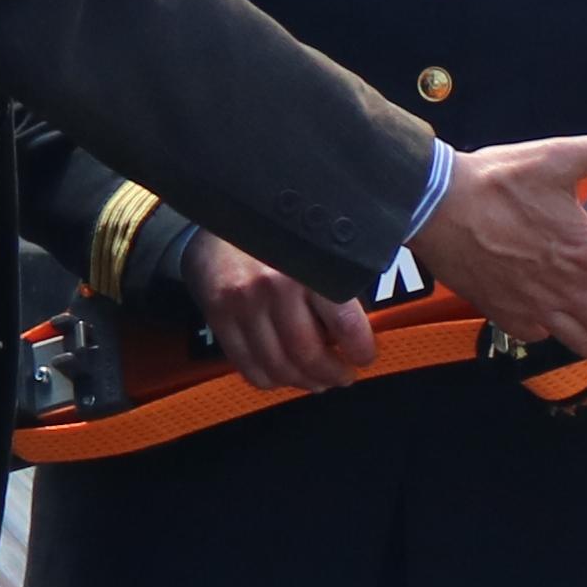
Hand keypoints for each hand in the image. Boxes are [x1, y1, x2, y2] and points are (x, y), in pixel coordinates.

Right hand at [186, 230, 379, 396]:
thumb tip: (369, 322)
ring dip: (303, 382)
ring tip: (317, 380)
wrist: (221, 204)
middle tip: (342, 376)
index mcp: (310, 264)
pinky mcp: (218, 314)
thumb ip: (341, 277)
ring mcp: (242, 302)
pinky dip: (269, 380)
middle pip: (308, 354)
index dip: (360, 352)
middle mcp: (274, 285)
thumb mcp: (319, 240)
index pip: (346, 326)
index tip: (364, 357)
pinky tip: (284, 374)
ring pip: (278, 367)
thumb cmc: (281, 227)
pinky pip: (247, 365)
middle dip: (332, 374)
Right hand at [414, 121, 586, 369]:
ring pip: (581, 342)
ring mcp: (532, 307)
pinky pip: (538, 336)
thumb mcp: (562, 156)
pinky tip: (563, 336)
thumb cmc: (496, 182)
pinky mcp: (502, 313)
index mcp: (585, 254)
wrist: (435, 206)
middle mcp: (564, 290)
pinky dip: (557, 340)